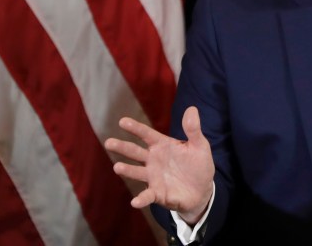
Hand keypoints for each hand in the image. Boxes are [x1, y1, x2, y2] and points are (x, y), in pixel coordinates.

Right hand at [104, 106, 214, 223]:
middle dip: (122, 147)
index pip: (147, 134)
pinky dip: (141, 199)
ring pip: (136, 172)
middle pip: (135, 152)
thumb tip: (192, 108)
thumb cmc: (199, 165)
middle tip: (109, 142)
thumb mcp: (200, 146)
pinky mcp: (157, 193)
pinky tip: (135, 202)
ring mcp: (153, 177)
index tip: (122, 121)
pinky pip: (147, 196)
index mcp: (163, 145)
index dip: (136, 128)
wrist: (203, 190)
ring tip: (117, 168)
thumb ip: (193, 130)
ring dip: (127, 170)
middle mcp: (153, 160)